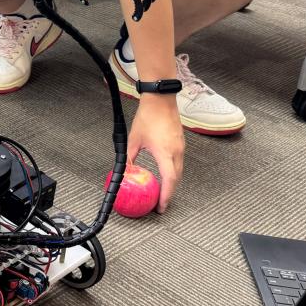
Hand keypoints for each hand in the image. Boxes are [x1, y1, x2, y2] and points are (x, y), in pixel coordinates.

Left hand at [127, 95, 184, 212]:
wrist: (160, 99)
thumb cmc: (148, 116)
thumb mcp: (134, 139)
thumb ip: (129, 157)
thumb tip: (124, 170)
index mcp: (165, 153)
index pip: (169, 181)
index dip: (166, 196)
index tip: (161, 207)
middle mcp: (176, 152)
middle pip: (176, 179)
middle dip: (169, 193)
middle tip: (161, 203)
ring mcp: (181, 147)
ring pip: (179, 171)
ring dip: (172, 183)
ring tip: (163, 191)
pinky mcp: (180, 142)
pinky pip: (179, 162)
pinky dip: (173, 172)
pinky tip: (165, 174)